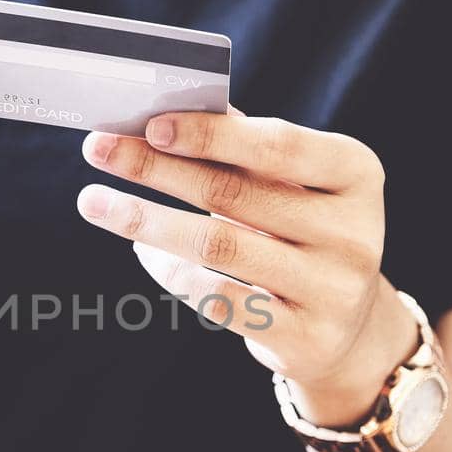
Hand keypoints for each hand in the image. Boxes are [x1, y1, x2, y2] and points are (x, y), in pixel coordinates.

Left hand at [76, 109, 416, 424]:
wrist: (350, 327)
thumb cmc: (305, 232)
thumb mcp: (295, 185)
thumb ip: (243, 148)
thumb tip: (164, 113)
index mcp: (357, 173)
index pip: (278, 145)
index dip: (212, 134)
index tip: (151, 123)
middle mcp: (354, 231)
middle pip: (234, 193)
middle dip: (156, 168)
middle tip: (98, 149)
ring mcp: (333, 289)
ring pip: (218, 247)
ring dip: (146, 220)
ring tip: (95, 202)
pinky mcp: (305, 337)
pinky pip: (218, 298)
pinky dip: (171, 271)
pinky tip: (142, 250)